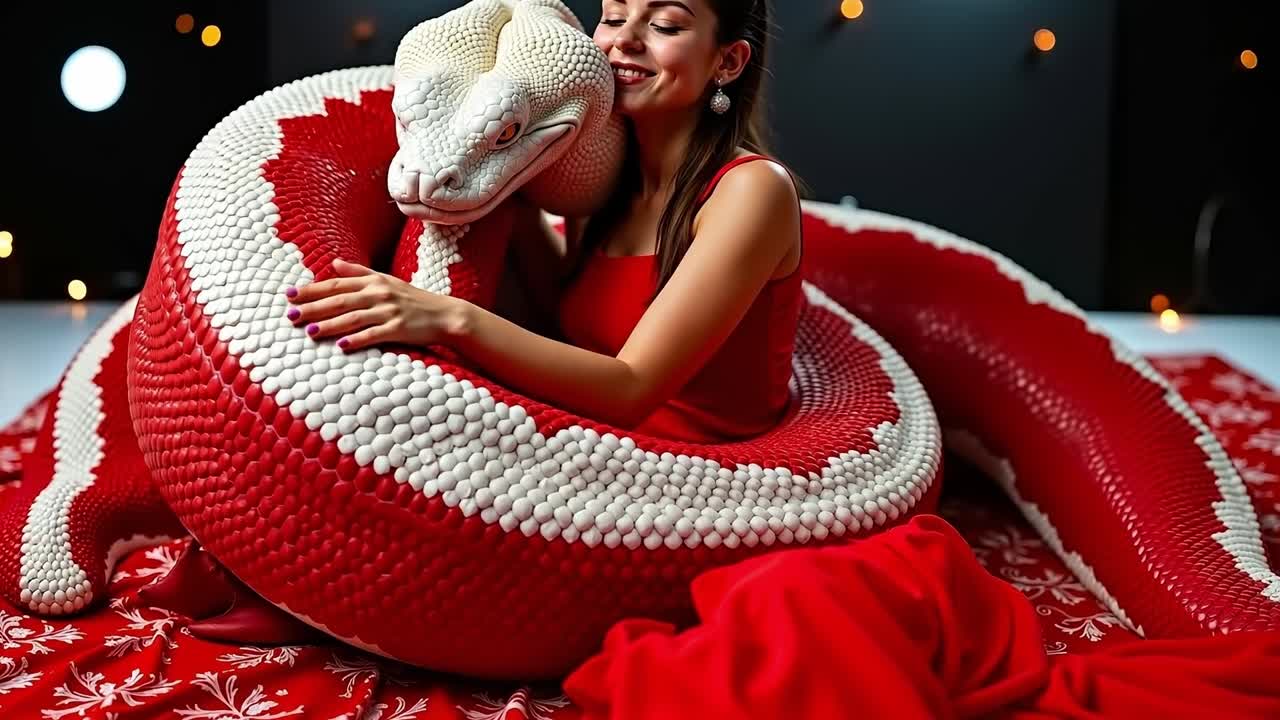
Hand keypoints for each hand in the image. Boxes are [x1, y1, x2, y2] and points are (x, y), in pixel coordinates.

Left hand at [283, 258, 468, 351]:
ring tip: (310, 331)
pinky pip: (375, 334)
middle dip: (313, 307)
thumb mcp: (386, 281)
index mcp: (373, 282)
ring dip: (330, 325)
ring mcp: (389, 311)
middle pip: (340, 300)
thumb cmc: (413, 299)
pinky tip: (342, 345)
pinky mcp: (400, 329)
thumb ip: (359, 273)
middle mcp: (379, 294)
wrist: (445, 314)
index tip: (290, 295)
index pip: (336, 284)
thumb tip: (334, 263)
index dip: (312, 289)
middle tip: (291, 315)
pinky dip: (358, 339)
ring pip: (353, 317)